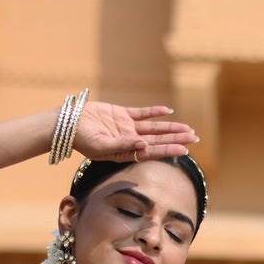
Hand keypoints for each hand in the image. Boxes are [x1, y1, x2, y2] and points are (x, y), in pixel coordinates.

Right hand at [73, 102, 197, 165]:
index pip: (152, 151)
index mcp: (126, 152)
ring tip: (187, 128)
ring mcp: (126, 127)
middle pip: (157, 140)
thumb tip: (143, 145)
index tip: (184, 149)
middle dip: (176, 138)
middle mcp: (129, 141)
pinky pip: (142, 113)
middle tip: (195, 138)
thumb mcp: (101, 146)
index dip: (168, 149)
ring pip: (153, 127)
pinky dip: (154, 112)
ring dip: (170, 127)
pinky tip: (168, 112)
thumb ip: (123, 145)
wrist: (68, 124)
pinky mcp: (121, 114)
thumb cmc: (81, 139)